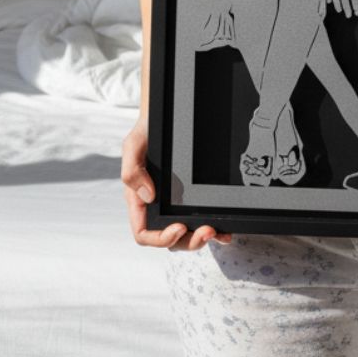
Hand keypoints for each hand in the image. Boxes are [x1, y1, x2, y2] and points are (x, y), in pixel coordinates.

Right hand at [121, 116, 226, 250]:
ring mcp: (175, 203)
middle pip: (170, 239)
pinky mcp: (192, 197)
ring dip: (202, 238)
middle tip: (206, 231)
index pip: (144, 233)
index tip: (179, 227)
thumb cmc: (147, 131)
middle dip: (188, 241)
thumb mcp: (133, 145)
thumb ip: (132, 170)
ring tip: (216, 231)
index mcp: (140, 200)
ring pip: (187, 234)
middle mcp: (158, 206)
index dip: (161, 238)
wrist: (168, 115)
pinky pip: (201, 219)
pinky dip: (215, 230)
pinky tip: (225, 231)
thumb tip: (148, 196)